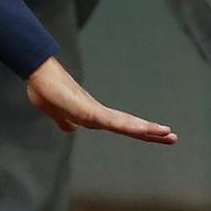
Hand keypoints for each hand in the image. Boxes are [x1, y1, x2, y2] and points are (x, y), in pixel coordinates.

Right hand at [25, 57, 176, 144]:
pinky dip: (124, 126)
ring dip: (145, 128)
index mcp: (93, 116)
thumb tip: (70, 128)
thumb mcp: (56, 112)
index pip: (122, 127)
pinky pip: (108, 120)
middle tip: (174, 137)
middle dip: (151, 132)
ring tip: (166, 133)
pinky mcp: (85, 109)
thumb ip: (64, 121)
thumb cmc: (45, 89)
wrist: (37, 73)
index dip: (140, 132)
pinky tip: (137, 129)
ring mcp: (92, 110)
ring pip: (124, 123)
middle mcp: (98, 112)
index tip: (159, 136)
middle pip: (129, 125)